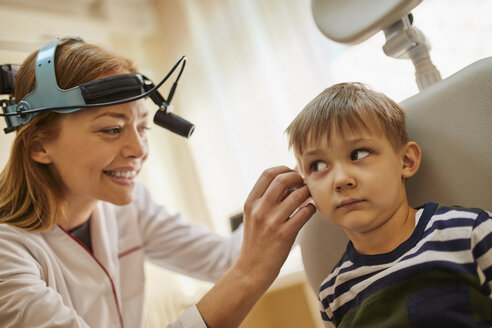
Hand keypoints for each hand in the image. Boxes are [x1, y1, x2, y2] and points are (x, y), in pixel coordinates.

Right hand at [196, 166, 314, 327]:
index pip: (268, 174)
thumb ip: (267, 199)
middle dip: (297, 177)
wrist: (251, 269)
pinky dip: (311, 208)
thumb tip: (289, 180)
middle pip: (282, 179)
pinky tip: (310, 211)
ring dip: (307, 192)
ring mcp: (272, 222)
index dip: (283, 169)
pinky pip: (305, 212)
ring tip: (309, 196)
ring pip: (297, 195)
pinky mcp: (285, 234)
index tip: (292, 174)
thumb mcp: (254, 217)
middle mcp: (259, 209)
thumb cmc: (256, 241)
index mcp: (251, 202)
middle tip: (304, 183)